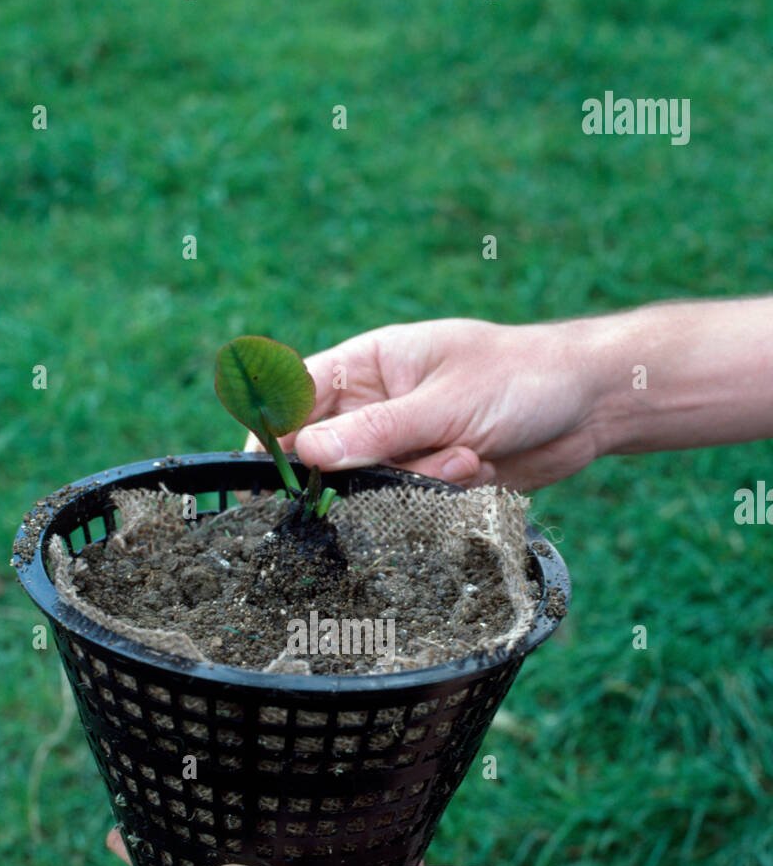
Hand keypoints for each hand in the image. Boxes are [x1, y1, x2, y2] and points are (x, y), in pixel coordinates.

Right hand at [248, 317, 608, 490]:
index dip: (276, 435)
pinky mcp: (431, 476)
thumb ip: (378, 431)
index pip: (296, 398)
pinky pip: (411, 501)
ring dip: (417, 482)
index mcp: (369, 365)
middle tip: (402, 467)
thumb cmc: (521, 378)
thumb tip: (308, 453)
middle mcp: (377, 404)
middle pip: (327, 453)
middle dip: (361, 472)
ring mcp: (404, 442)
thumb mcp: (447, 402)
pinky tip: (481, 468)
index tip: (277, 475)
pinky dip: (444, 492)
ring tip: (467, 456)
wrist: (589, 405)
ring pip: (372, 485)